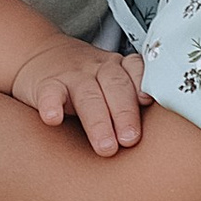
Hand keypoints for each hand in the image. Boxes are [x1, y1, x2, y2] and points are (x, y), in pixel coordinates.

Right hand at [8, 35, 145, 156]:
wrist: (37, 54)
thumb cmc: (83, 77)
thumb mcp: (109, 79)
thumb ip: (131, 97)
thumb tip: (163, 134)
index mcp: (117, 68)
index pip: (135, 71)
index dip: (142, 86)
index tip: (148, 103)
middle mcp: (97, 69)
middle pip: (116, 87)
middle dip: (125, 113)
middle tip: (130, 140)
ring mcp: (71, 76)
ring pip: (88, 95)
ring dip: (98, 121)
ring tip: (105, 146)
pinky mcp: (45, 85)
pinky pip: (50, 93)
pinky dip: (51, 105)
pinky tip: (53, 118)